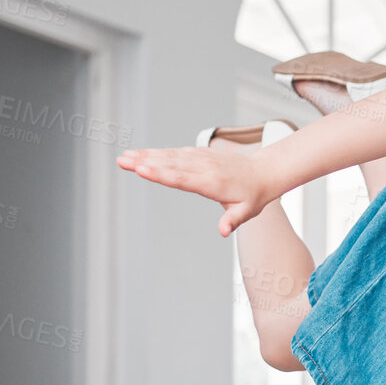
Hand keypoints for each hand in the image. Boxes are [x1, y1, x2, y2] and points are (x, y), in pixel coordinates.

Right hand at [117, 145, 276, 236]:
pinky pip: (176, 152)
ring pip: (171, 156)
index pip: (182, 178)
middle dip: (145, 162)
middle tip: (122, 161)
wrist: (263, 171)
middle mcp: (205, 167)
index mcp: (213, 182)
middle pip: (171, 165)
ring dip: (147, 155)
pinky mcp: (200, 153)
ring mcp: (202, 158)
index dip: (161, 174)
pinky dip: (158, 152)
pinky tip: (141, 153)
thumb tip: (224, 232)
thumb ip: (233, 221)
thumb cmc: (253, 195)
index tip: (142, 169)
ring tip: (125, 156)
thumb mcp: (247, 211)